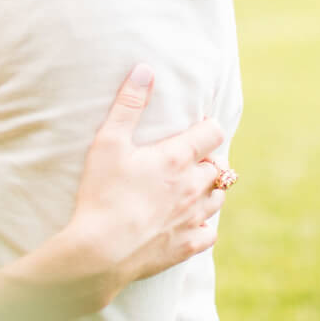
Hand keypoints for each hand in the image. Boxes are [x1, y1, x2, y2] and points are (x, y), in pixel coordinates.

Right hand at [58, 64, 229, 306]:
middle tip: (190, 158)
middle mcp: (193, 187)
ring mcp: (192, 218)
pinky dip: (205, 225)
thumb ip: (128, 105)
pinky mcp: (186, 246)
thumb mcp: (108, 142)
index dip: (208, 127)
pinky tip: (191, 222)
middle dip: (208, 159)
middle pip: (219, 166)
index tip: (198, 127)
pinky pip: (210, 233)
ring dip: (210, 190)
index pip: (213, 133)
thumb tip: (144, 70)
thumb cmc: (101, 193)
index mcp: (177, 159)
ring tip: (193, 187)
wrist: (100, 250)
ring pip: (219, 198)